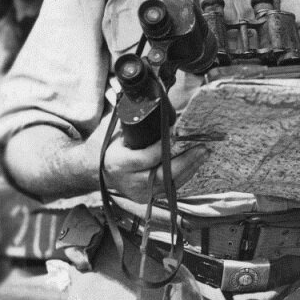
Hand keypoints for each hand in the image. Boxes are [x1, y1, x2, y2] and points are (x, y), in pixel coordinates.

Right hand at [84, 115, 208, 202]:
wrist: (96, 171)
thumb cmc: (109, 146)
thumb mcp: (115, 132)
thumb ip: (132, 121)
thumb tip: (153, 101)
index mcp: (118, 163)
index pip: (144, 158)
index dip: (162, 148)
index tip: (177, 135)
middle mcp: (128, 181)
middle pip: (161, 175)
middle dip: (184, 161)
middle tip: (202, 148)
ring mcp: (138, 192)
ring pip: (168, 184)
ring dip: (189, 168)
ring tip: (203, 152)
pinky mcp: (147, 197)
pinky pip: (169, 188)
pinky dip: (184, 175)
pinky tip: (195, 163)